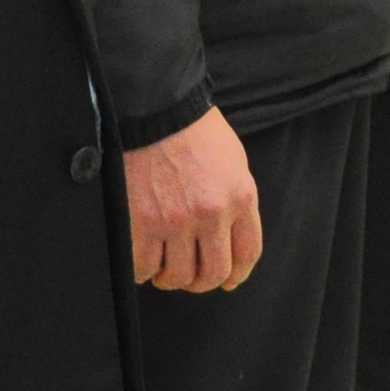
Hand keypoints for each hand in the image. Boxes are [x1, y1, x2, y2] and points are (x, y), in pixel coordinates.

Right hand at [124, 107, 263, 291]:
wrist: (156, 108)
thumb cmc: (195, 130)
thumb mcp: (233, 161)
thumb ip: (236, 200)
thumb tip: (231, 239)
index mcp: (240, 197)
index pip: (247, 253)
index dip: (237, 274)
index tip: (228, 280)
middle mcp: (211, 213)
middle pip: (213, 273)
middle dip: (202, 282)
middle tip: (190, 275)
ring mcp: (175, 219)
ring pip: (178, 276)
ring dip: (171, 278)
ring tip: (164, 267)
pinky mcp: (142, 221)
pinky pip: (144, 266)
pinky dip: (144, 271)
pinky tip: (143, 260)